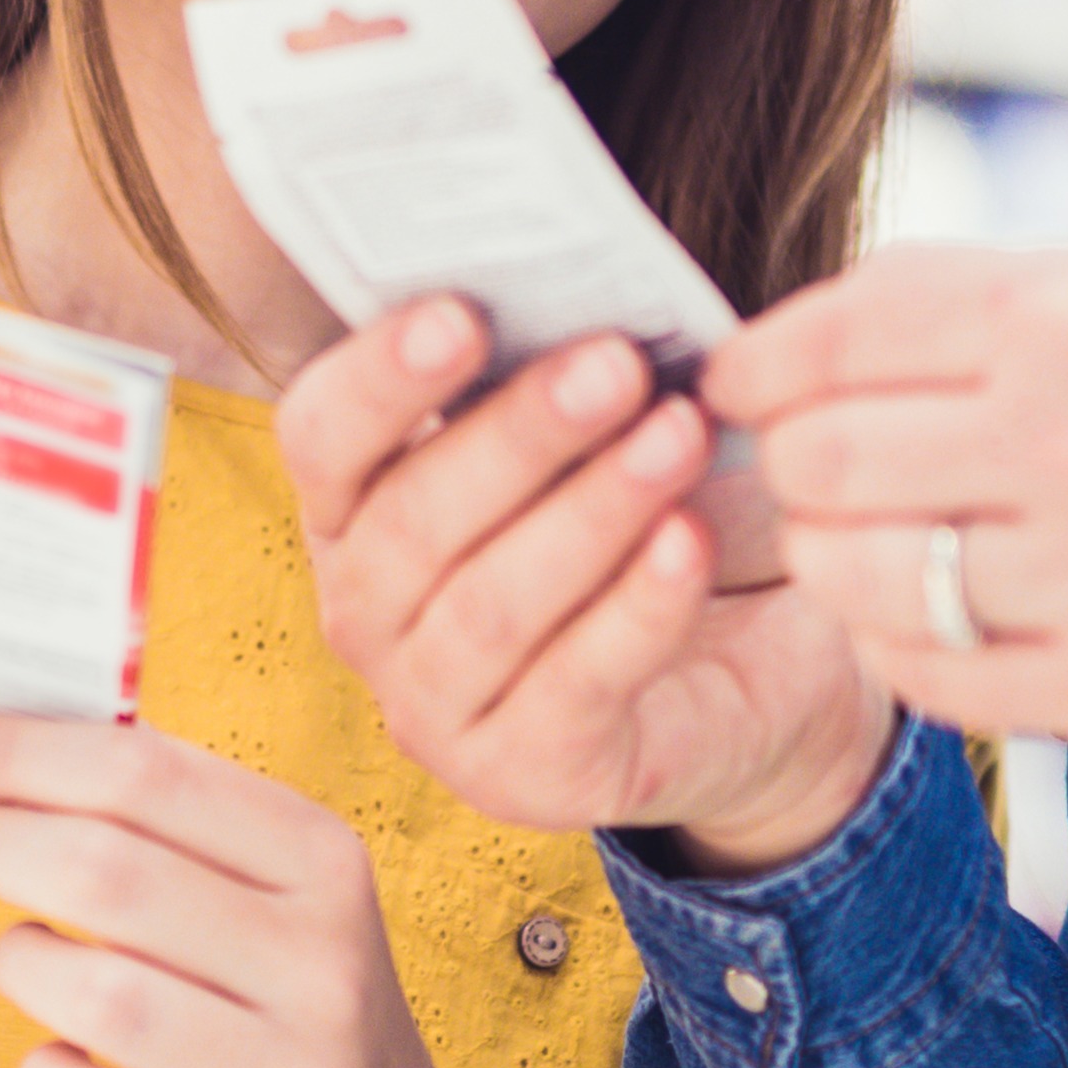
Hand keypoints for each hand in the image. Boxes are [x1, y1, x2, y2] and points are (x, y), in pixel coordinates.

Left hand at [0, 712, 496, 1067]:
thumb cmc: (282, 1013)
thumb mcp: (272, 901)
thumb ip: (164, 823)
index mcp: (324, 862)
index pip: (148, 771)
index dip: (21, 751)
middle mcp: (326, 963)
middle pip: (111, 873)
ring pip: (100, 996)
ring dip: (22, 966)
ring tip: (23, 959)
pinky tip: (58, 1066)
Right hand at [279, 300, 897, 875]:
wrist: (746, 677)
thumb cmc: (642, 529)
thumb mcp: (592, 442)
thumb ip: (556, 373)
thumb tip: (578, 287)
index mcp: (355, 513)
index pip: (321, 438)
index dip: (379, 377)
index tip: (464, 311)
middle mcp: (369, 618)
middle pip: (411, 522)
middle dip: (519, 436)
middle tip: (616, 363)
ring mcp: (436, 712)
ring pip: (489, 608)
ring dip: (590, 513)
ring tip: (679, 434)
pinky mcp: (527, 779)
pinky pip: (576, 687)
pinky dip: (639, 608)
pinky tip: (691, 541)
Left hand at [710, 244, 1067, 751]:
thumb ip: (1003, 305)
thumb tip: (842, 331)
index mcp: (1067, 319)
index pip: (836, 335)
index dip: (759, 364)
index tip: (736, 384)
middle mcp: (1066, 443)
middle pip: (823, 461)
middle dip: (789, 467)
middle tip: (803, 473)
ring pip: (861, 581)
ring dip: (835, 565)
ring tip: (859, 549)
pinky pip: (938, 682)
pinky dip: (907, 651)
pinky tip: (932, 619)